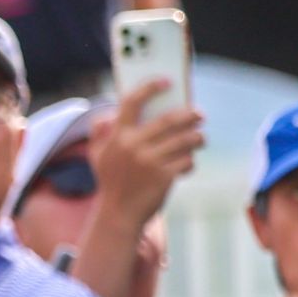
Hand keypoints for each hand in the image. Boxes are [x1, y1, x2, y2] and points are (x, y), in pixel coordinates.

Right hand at [88, 78, 203, 232]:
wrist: (118, 215)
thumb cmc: (111, 181)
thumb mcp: (97, 155)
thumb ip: (99, 131)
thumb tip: (110, 113)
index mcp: (117, 135)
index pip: (132, 101)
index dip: (150, 87)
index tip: (167, 81)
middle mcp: (133, 145)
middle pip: (169, 119)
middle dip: (190, 115)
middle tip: (199, 114)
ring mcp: (149, 161)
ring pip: (184, 140)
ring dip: (197, 138)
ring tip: (200, 139)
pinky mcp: (164, 177)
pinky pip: (186, 161)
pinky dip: (190, 161)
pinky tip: (187, 163)